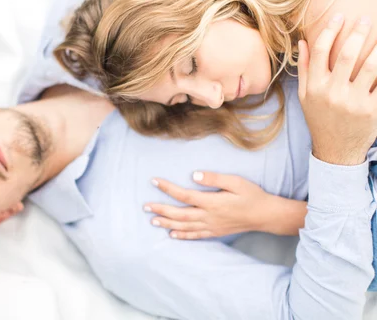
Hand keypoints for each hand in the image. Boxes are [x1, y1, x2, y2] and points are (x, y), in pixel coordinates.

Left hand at [144, 172, 273, 239]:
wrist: (266, 215)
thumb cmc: (252, 195)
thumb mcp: (236, 182)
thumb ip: (214, 178)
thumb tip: (194, 175)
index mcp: (212, 202)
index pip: (184, 195)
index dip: (167, 188)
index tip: (154, 181)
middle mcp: (209, 216)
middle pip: (180, 214)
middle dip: (161, 210)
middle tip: (145, 206)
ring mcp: (212, 226)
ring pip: (184, 226)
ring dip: (167, 223)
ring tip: (152, 220)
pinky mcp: (215, 232)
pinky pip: (195, 235)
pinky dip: (182, 235)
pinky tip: (172, 234)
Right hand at [298, 14, 376, 164]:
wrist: (335, 149)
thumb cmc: (320, 118)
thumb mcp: (306, 95)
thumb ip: (305, 68)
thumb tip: (303, 42)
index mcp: (315, 87)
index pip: (320, 51)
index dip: (330, 30)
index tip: (340, 16)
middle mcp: (332, 93)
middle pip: (347, 54)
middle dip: (358, 32)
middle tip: (366, 19)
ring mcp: (353, 102)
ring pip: (371, 66)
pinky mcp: (372, 110)